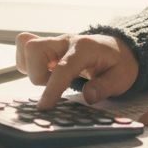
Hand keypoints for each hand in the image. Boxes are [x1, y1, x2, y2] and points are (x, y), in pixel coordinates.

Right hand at [15, 32, 138, 109]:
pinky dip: (28, 63)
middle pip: (35, 50)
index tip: (44, 107)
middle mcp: (66, 41)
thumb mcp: (121, 78)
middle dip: (38, 75)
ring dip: (31, 68)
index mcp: (85, 48)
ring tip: (50, 80)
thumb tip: (88, 96)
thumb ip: (104, 87)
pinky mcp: (48, 46)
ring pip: (27, 47)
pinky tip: (45, 73)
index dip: (51, 89)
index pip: (62, 68)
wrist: (119, 49)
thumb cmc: (119, 64)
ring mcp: (55, 42)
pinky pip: (26, 49)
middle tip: (54, 87)